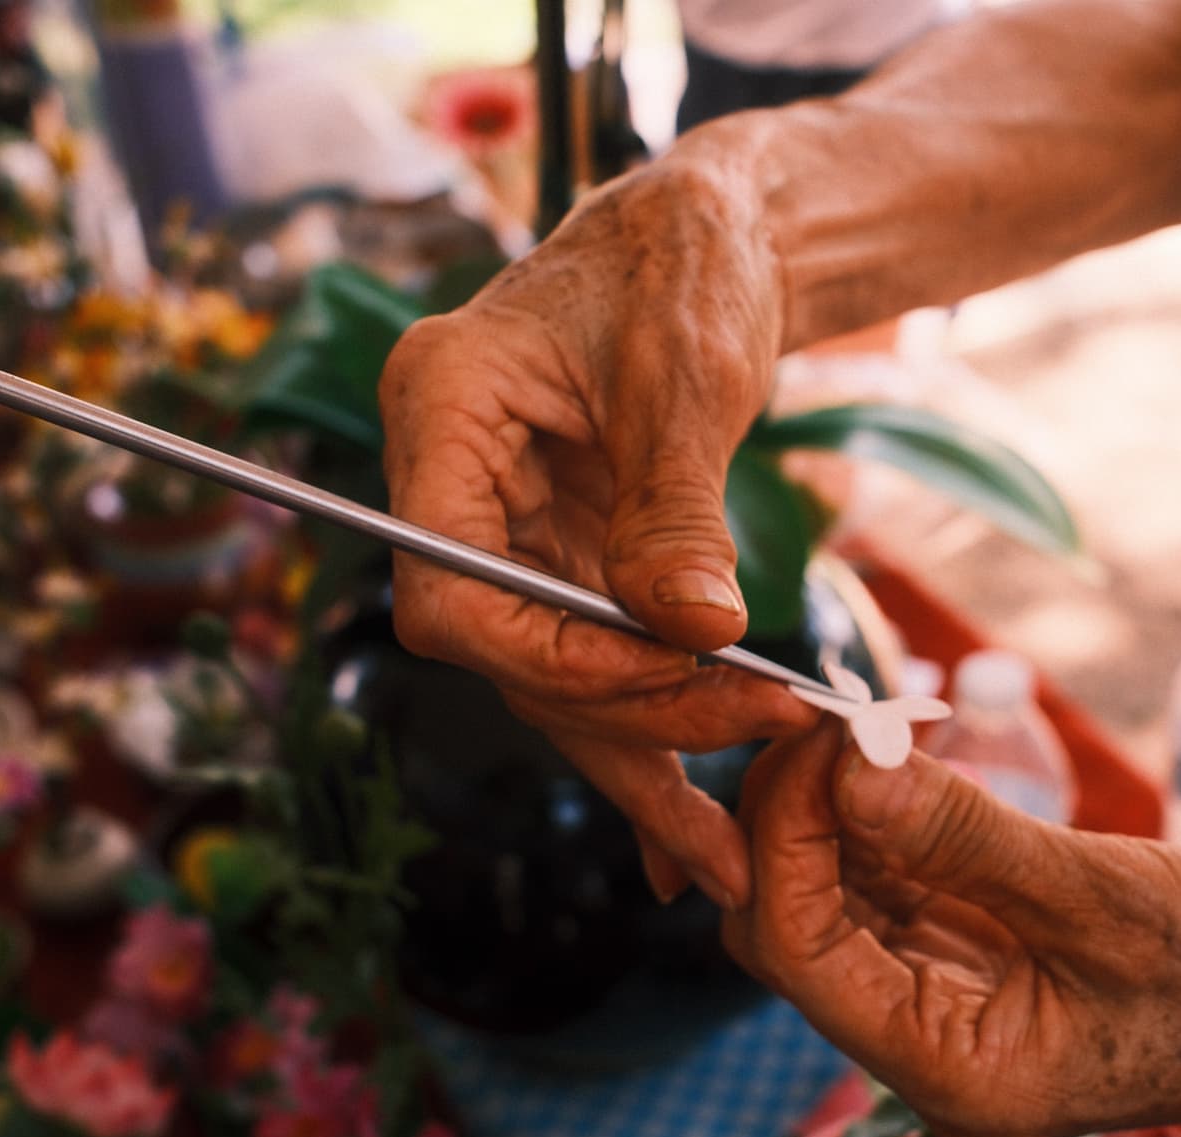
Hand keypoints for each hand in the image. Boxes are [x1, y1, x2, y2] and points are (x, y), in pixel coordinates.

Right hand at [381, 157, 817, 908]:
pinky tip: (690, 823)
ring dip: (644, 760)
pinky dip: (650, 727)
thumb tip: (690, 636)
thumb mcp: (686, 378)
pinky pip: (595, 660)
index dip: (550, 658)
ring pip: (554, 676)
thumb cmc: (687, 264)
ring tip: (726, 858)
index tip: (675, 679)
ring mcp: (505, 525)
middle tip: (740, 791)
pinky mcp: (563, 555)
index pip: (447, 586)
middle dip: (625, 726)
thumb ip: (675, 510)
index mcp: (440, 410)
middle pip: (507, 651)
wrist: (713, 234)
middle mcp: (450, 482)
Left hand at [725, 721, 1180, 1136]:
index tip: (818, 734)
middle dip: (792, 817)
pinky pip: (890, 892)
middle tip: (826, 714)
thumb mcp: (1102, 894)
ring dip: (830, 812)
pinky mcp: (973, 968)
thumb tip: (843, 760)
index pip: (799, 951)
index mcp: (951, 1070)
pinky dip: (878, 823)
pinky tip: (893, 758)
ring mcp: (947, 1011)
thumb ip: (961, 833)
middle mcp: (928, 1052)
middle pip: (795, 929)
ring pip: (833, 904)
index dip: (784, 835)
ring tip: (859, 719)